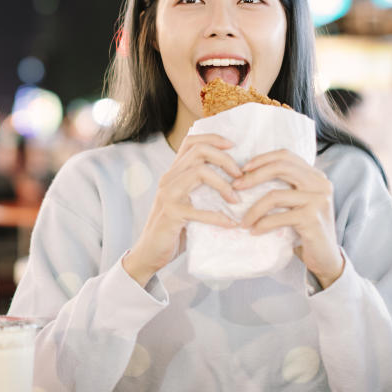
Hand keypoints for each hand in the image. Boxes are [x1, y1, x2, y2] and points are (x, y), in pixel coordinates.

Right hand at [123, 134, 240, 286]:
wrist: (150, 253)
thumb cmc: (174, 227)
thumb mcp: (187, 201)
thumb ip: (201, 188)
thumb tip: (237, 180)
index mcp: (174, 173)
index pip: (191, 142)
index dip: (213, 139)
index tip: (233, 147)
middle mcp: (169, 178)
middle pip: (199, 152)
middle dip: (225, 159)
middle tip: (241, 176)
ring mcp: (168, 194)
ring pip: (199, 172)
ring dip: (224, 184)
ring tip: (236, 199)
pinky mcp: (170, 213)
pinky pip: (199, 210)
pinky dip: (218, 217)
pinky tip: (230, 224)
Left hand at [235, 150, 343, 287]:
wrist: (326, 257)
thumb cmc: (305, 228)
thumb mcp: (297, 202)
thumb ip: (286, 185)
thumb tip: (247, 174)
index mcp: (316, 175)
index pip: (286, 155)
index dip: (262, 159)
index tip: (243, 169)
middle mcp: (320, 184)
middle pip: (280, 168)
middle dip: (253, 176)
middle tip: (235, 187)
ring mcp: (318, 200)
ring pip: (275, 195)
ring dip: (253, 209)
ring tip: (243, 221)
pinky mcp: (313, 219)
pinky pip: (278, 218)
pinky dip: (262, 224)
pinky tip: (254, 231)